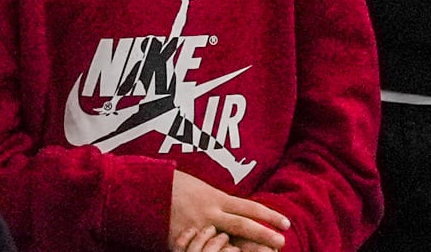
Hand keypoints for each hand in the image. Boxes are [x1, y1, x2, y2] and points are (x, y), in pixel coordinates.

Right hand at [170, 171, 290, 249]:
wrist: (144, 189)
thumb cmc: (173, 184)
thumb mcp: (200, 187)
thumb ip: (218, 201)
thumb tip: (236, 209)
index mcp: (215, 198)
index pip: (248, 208)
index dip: (268, 215)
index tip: (286, 223)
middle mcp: (209, 213)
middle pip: (242, 226)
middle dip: (264, 235)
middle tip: (282, 242)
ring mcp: (196, 228)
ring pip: (226, 243)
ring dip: (245, 251)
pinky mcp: (183, 241)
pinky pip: (203, 251)